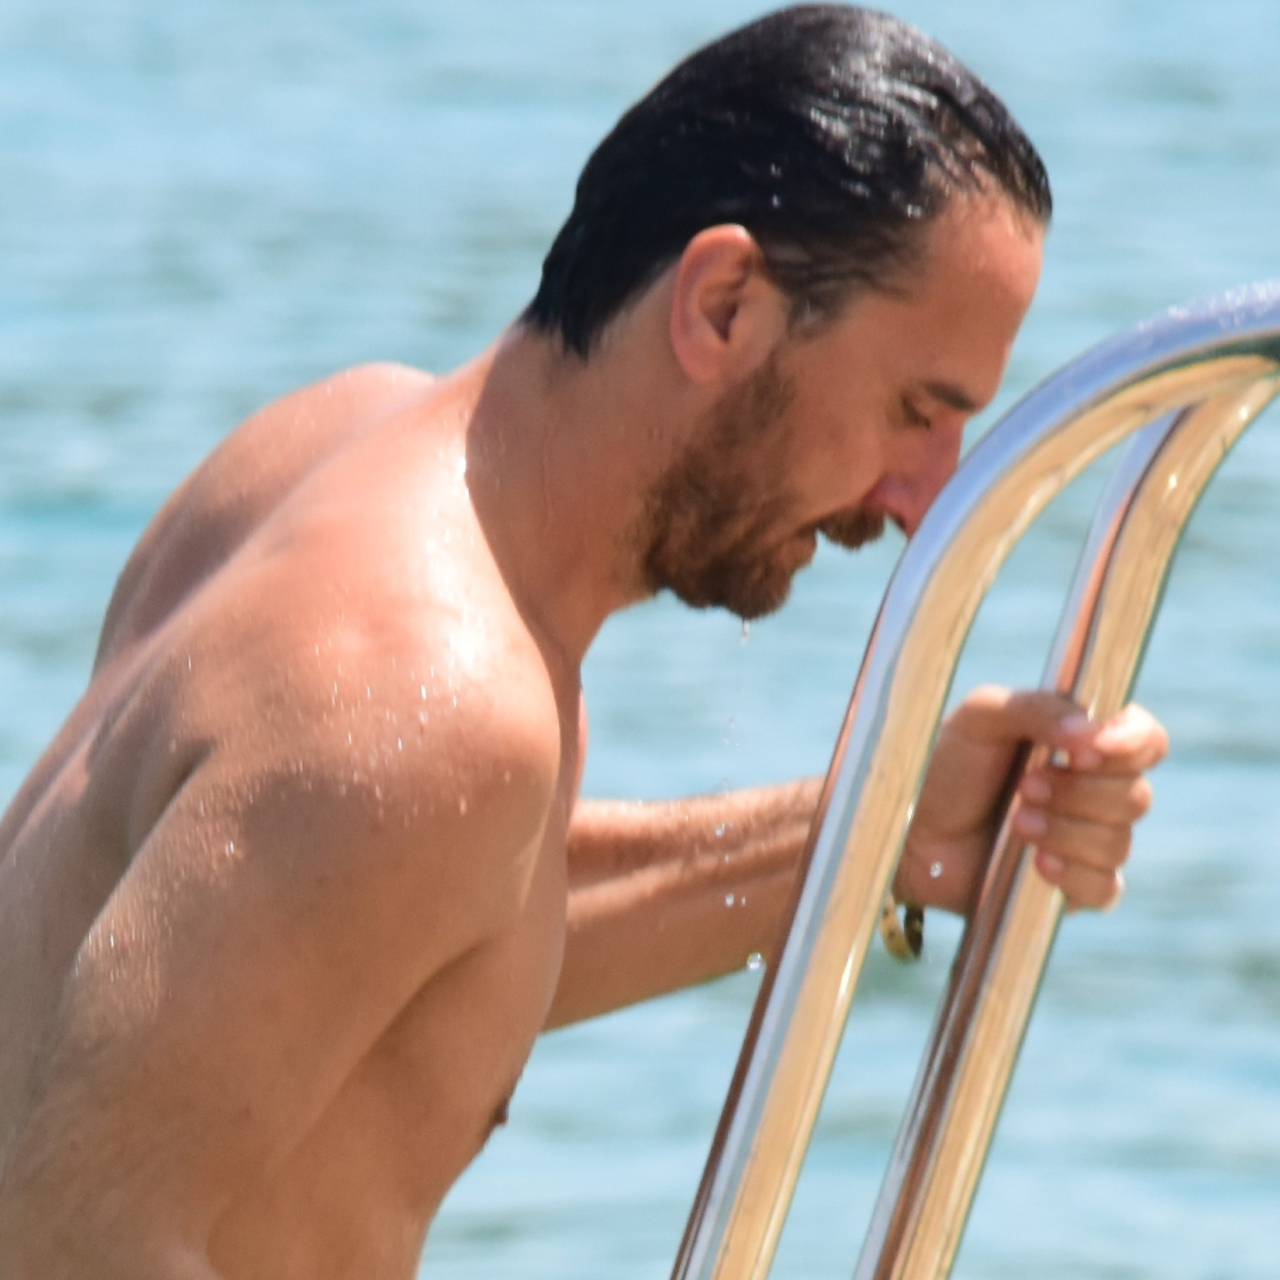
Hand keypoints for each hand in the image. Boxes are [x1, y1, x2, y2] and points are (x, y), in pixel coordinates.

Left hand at [895, 685, 1166, 915]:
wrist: (912, 831)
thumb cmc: (947, 767)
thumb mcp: (980, 717)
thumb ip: (1035, 708)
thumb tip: (1089, 732)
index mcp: (1084, 744)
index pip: (1147, 740)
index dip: (1131, 743)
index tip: (1086, 749)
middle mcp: (1096, 792)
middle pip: (1136, 794)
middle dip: (1078, 791)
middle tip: (1025, 786)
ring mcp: (1090, 843)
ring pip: (1118, 841)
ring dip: (1065, 829)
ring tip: (1015, 821)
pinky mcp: (1076, 889)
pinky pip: (1105, 888)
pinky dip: (1073, 874)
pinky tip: (1035, 863)